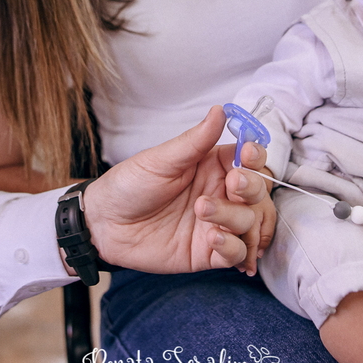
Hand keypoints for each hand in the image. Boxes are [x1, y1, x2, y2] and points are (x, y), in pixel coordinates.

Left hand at [81, 106, 273, 272]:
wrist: (103, 224)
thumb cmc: (129, 185)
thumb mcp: (161, 160)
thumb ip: (195, 140)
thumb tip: (221, 111)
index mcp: (212, 165)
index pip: (250, 159)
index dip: (255, 157)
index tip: (247, 155)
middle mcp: (220, 193)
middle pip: (258, 191)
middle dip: (251, 187)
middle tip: (231, 185)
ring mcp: (217, 223)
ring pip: (251, 221)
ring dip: (236, 217)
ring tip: (202, 212)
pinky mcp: (210, 252)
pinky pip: (238, 252)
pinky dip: (233, 247)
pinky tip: (213, 239)